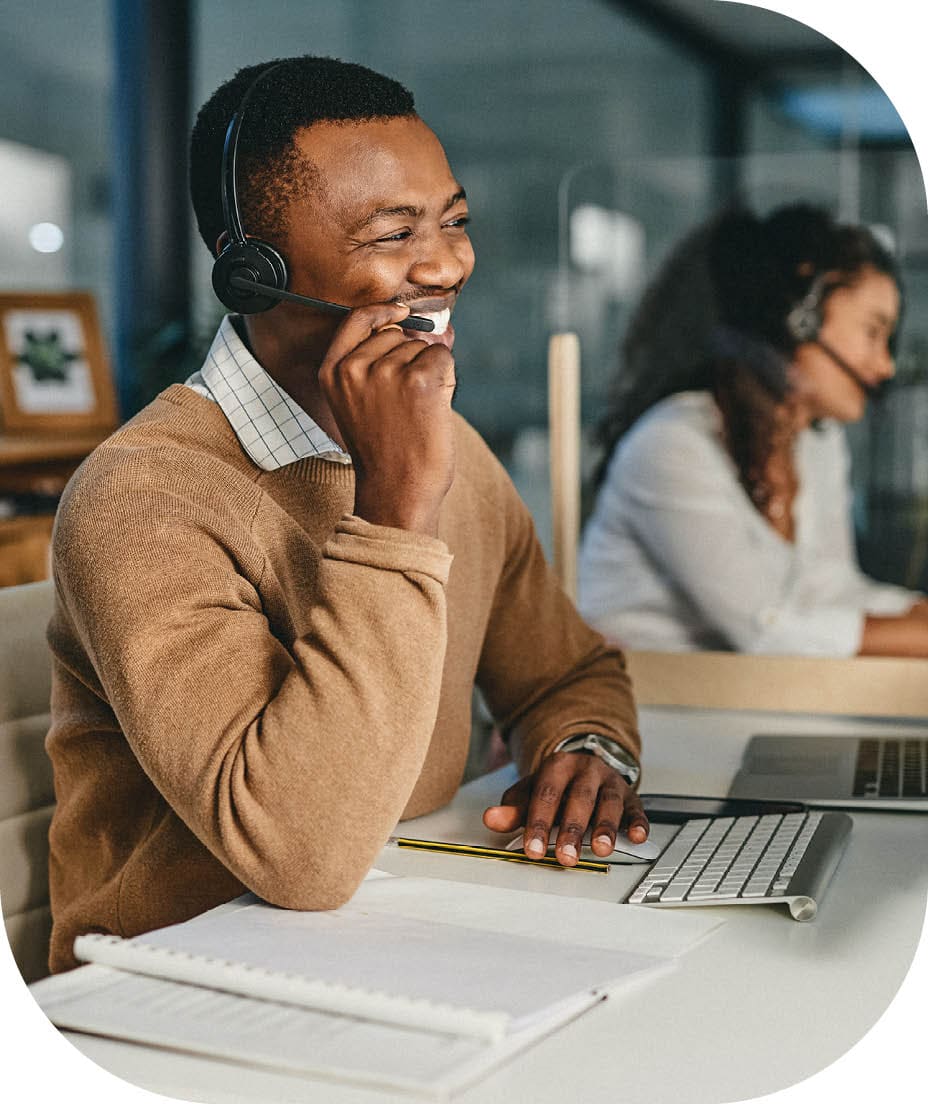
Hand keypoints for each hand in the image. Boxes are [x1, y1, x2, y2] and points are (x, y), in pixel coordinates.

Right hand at [318, 302, 456, 536]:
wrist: (396, 492)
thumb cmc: (386, 453)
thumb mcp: (363, 404)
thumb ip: (386, 363)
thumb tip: (440, 328)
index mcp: (333, 372)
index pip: (357, 320)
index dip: (383, 312)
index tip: (402, 313)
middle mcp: (355, 367)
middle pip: (399, 334)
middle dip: (413, 358)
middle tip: (407, 404)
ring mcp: (386, 371)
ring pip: (424, 347)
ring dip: (431, 373)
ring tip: (417, 412)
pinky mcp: (418, 380)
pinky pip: (443, 358)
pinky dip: (447, 379)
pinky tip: (433, 409)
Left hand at [482, 751, 648, 866]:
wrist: (585, 766)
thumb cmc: (556, 786)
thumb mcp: (531, 792)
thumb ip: (513, 809)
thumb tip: (491, 819)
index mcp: (558, 766)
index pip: (546, 794)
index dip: (539, 823)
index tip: (534, 849)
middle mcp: (586, 770)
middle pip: (579, 798)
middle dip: (573, 830)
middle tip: (567, 857)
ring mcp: (610, 782)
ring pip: (609, 802)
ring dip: (606, 827)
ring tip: (600, 850)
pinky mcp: (630, 796)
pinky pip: (636, 809)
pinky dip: (638, 823)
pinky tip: (636, 837)